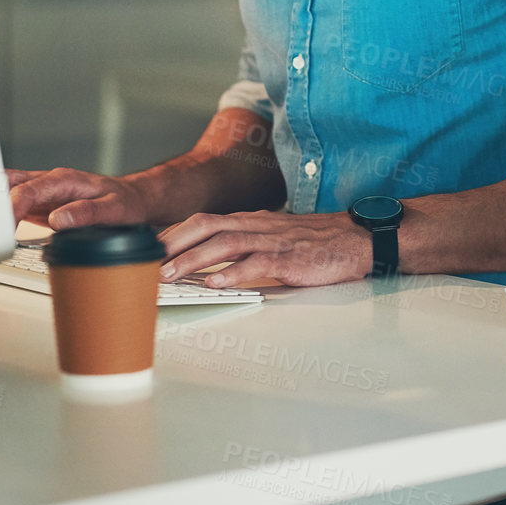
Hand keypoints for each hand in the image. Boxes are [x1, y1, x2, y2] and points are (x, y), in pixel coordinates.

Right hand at [6, 167, 153, 229]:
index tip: (3, 227)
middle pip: (9, 184)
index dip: (11, 207)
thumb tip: (58, 219)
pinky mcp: (40, 202)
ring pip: (6, 190)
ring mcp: (42, 191)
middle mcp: (49, 182)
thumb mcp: (114, 209)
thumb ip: (86, 213)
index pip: (28, 190)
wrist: (132, 198)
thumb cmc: (125, 202)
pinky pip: (13, 202)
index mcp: (64, 180)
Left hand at [156, 210, 372, 287]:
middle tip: (146, 263)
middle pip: (206, 226)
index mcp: (252, 221)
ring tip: (170, 276)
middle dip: (173, 244)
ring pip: (225, 243)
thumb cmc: (318, 243)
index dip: (174, 235)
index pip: (205, 221)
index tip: (149, 251)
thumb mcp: (275, 238)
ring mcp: (275, 241)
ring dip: (193, 260)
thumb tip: (210, 266)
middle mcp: (259, 226)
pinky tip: (216, 283)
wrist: (359, 239)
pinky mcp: (292, 259)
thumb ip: (246, 247)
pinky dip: (234, 272)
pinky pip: (258, 263)